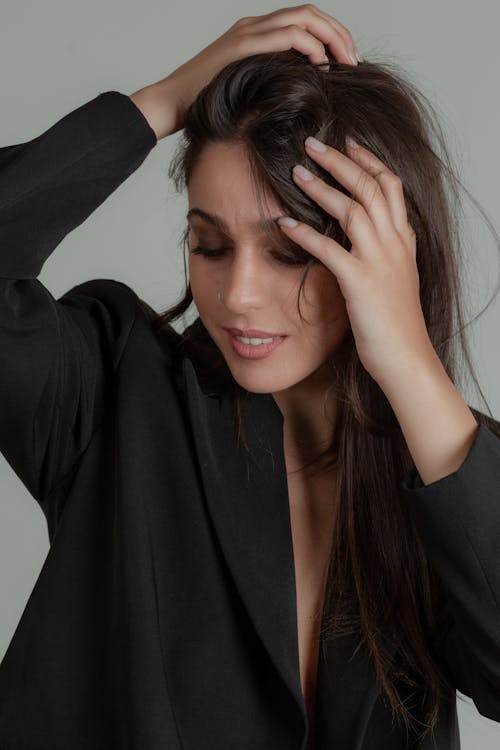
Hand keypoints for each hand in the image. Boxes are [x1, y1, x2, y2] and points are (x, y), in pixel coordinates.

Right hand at [130, 4, 361, 138]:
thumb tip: (303, 98)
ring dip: (331, 37)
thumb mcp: (248, 92)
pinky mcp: (243, 45)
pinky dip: (311, 47)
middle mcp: (254, 25)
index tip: (347, 61)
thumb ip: (272, 84)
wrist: (172, 104)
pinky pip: (288, 35)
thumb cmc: (207, 106)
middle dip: (339, 33)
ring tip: (345, 63)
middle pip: (310, 13)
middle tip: (355, 61)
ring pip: (304, 18)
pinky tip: (321, 67)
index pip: (305, 21)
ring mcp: (248, 31)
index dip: (332, 36)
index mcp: (257, 34)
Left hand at [277, 136, 435, 386]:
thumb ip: (384, 254)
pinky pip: (329, 249)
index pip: (390, 187)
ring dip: (322, 187)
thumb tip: (366, 238)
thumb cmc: (396, 325)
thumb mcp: (396, 280)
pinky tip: (284, 223)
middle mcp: (394, 244)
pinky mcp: (360, 283)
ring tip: (297, 171)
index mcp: (403, 241)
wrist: (406, 358)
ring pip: (353, 209)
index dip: (369, 161)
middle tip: (312, 144)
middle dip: (341, 161)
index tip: (348, 142)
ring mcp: (379, 262)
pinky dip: (305, 233)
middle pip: (370, 187)